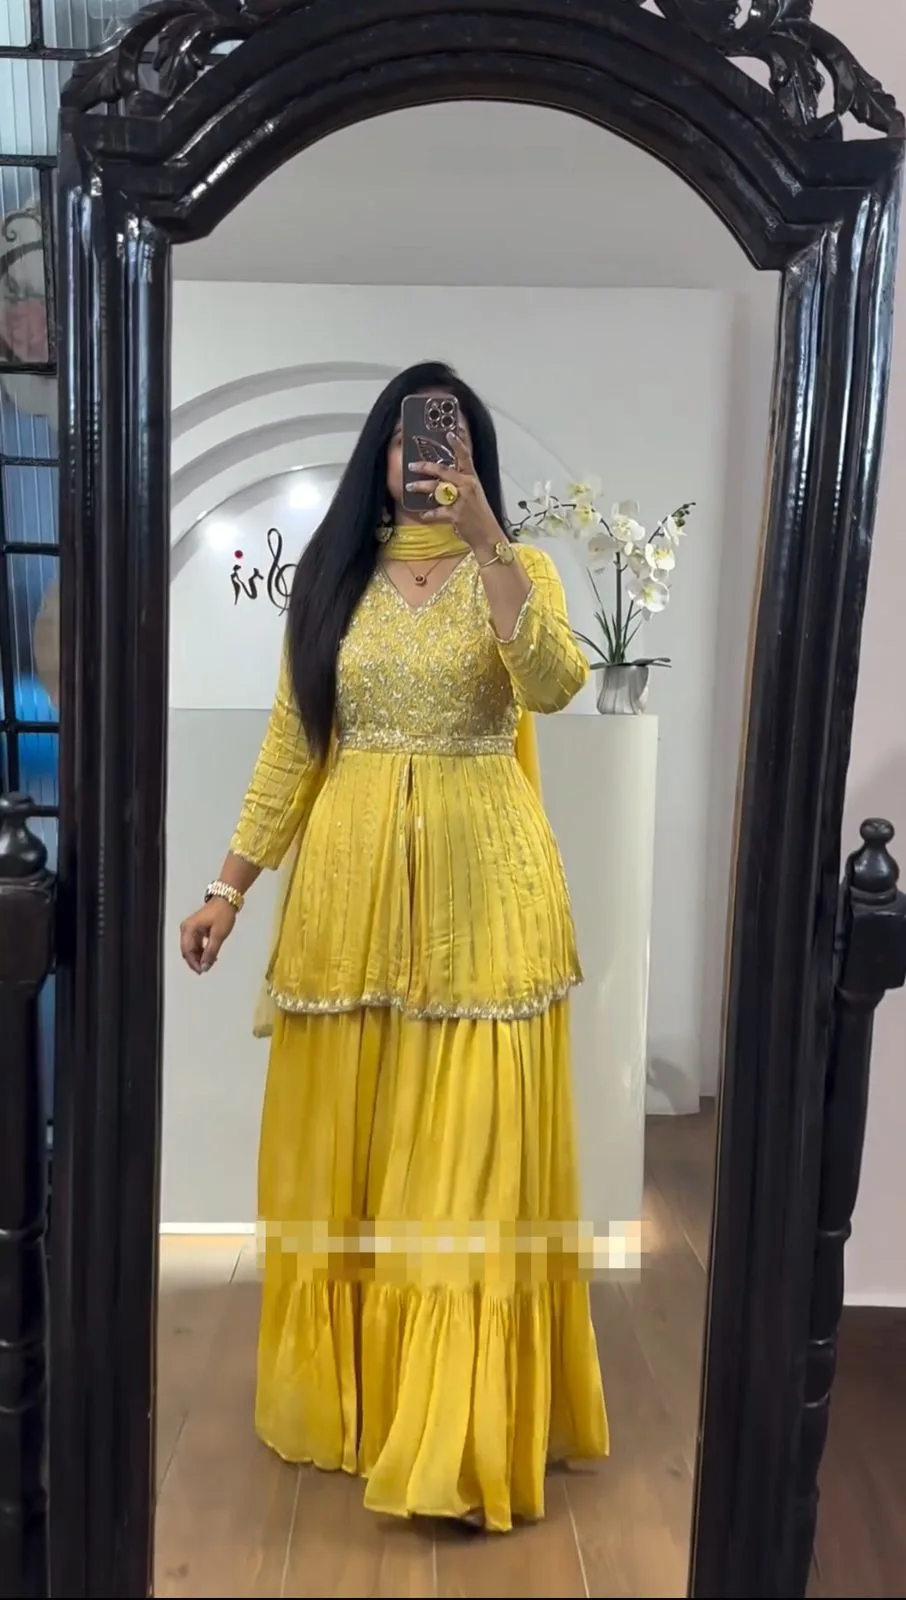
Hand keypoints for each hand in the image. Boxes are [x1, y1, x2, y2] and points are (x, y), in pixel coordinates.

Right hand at [179, 899, 236, 973]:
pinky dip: (203, 950)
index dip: (193, 963)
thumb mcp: (218, 934)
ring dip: (200, 957)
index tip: (201, 970)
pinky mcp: (197, 928)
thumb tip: (205, 965)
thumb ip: (211, 952)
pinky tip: (210, 956)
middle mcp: (187, 928)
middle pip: (187, 950)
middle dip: (196, 961)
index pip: (187, 951)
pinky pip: (197, 943)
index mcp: (189, 928)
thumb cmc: (222, 912)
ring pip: (192, 948)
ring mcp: (192, 928)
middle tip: (205, 969)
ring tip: (210, 963)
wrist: (227, 900)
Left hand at [406, 431, 501, 555]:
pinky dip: (429, 514)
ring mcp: (461, 500)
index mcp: (472, 478)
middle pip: (443, 471)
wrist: (487, 534)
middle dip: (425, 467)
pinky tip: (423, 514)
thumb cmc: (479, 514)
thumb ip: (461, 482)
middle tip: (411, 465)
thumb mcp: (474, 493)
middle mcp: (467, 486)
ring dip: (420, 487)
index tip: (449, 432)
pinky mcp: (456, 514)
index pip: (465, 457)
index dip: (458, 443)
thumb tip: (444, 476)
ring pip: (436, 489)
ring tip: (409, 487)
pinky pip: (437, 512)